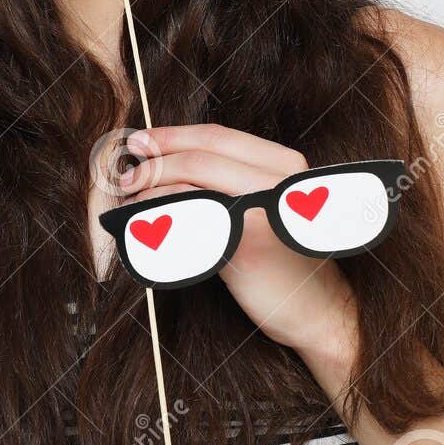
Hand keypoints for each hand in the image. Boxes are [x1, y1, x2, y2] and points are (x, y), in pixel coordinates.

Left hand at [119, 124, 355, 353]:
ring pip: (190, 182)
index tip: (140, 141)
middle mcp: (280, 179)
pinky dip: (158, 215)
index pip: (217, 136)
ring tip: (132, 203)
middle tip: (127, 176)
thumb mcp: (265, 203)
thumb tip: (161, 155)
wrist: (316, 309)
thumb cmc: (281, 256)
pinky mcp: (248, 241)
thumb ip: (229, 177)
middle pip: (200, 155)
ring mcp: (266, 208)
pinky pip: (190, 215)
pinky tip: (144, 226)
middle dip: (155, 162)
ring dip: (150, 189)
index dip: (171, 135)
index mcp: (285, 164)